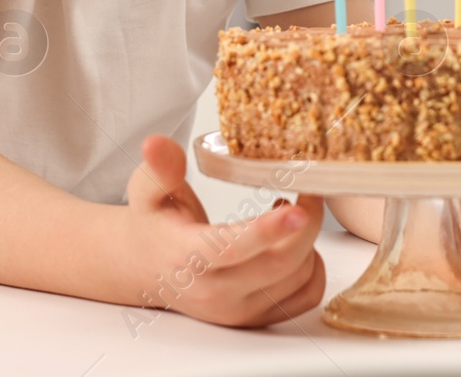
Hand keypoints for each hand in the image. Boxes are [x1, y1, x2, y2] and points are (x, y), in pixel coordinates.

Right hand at [123, 134, 325, 326]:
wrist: (148, 268)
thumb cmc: (155, 224)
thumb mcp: (147, 190)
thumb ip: (160, 168)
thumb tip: (156, 143)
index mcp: (188, 258)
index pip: (229, 248)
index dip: (266, 230)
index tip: (296, 210)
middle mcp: (214, 292)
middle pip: (279, 264)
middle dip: (306, 225)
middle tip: (308, 192)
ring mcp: (238, 310)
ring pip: (298, 279)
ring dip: (307, 241)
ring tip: (288, 213)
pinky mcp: (256, 318)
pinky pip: (305, 297)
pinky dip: (313, 267)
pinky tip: (295, 243)